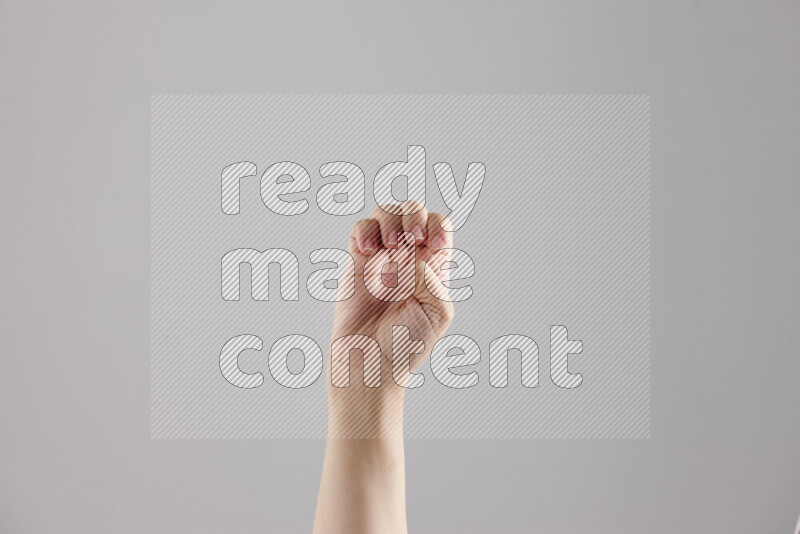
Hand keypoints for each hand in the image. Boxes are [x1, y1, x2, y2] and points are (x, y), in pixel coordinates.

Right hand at [327, 200, 454, 436]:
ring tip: (389, 249)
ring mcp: (381, 257)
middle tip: (410, 241)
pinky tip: (366, 250)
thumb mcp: (438, 313)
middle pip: (414, 211)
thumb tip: (413, 258)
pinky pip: (360, 229)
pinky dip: (364, 230)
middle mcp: (409, 257)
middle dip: (413, 217)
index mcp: (434, 266)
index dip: (437, 226)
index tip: (432, 245)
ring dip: (390, 221)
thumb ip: (434, 280)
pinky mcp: (356, 261)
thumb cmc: (406, 344)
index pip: (440, 226)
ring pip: (387, 213)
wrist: (370, 360)